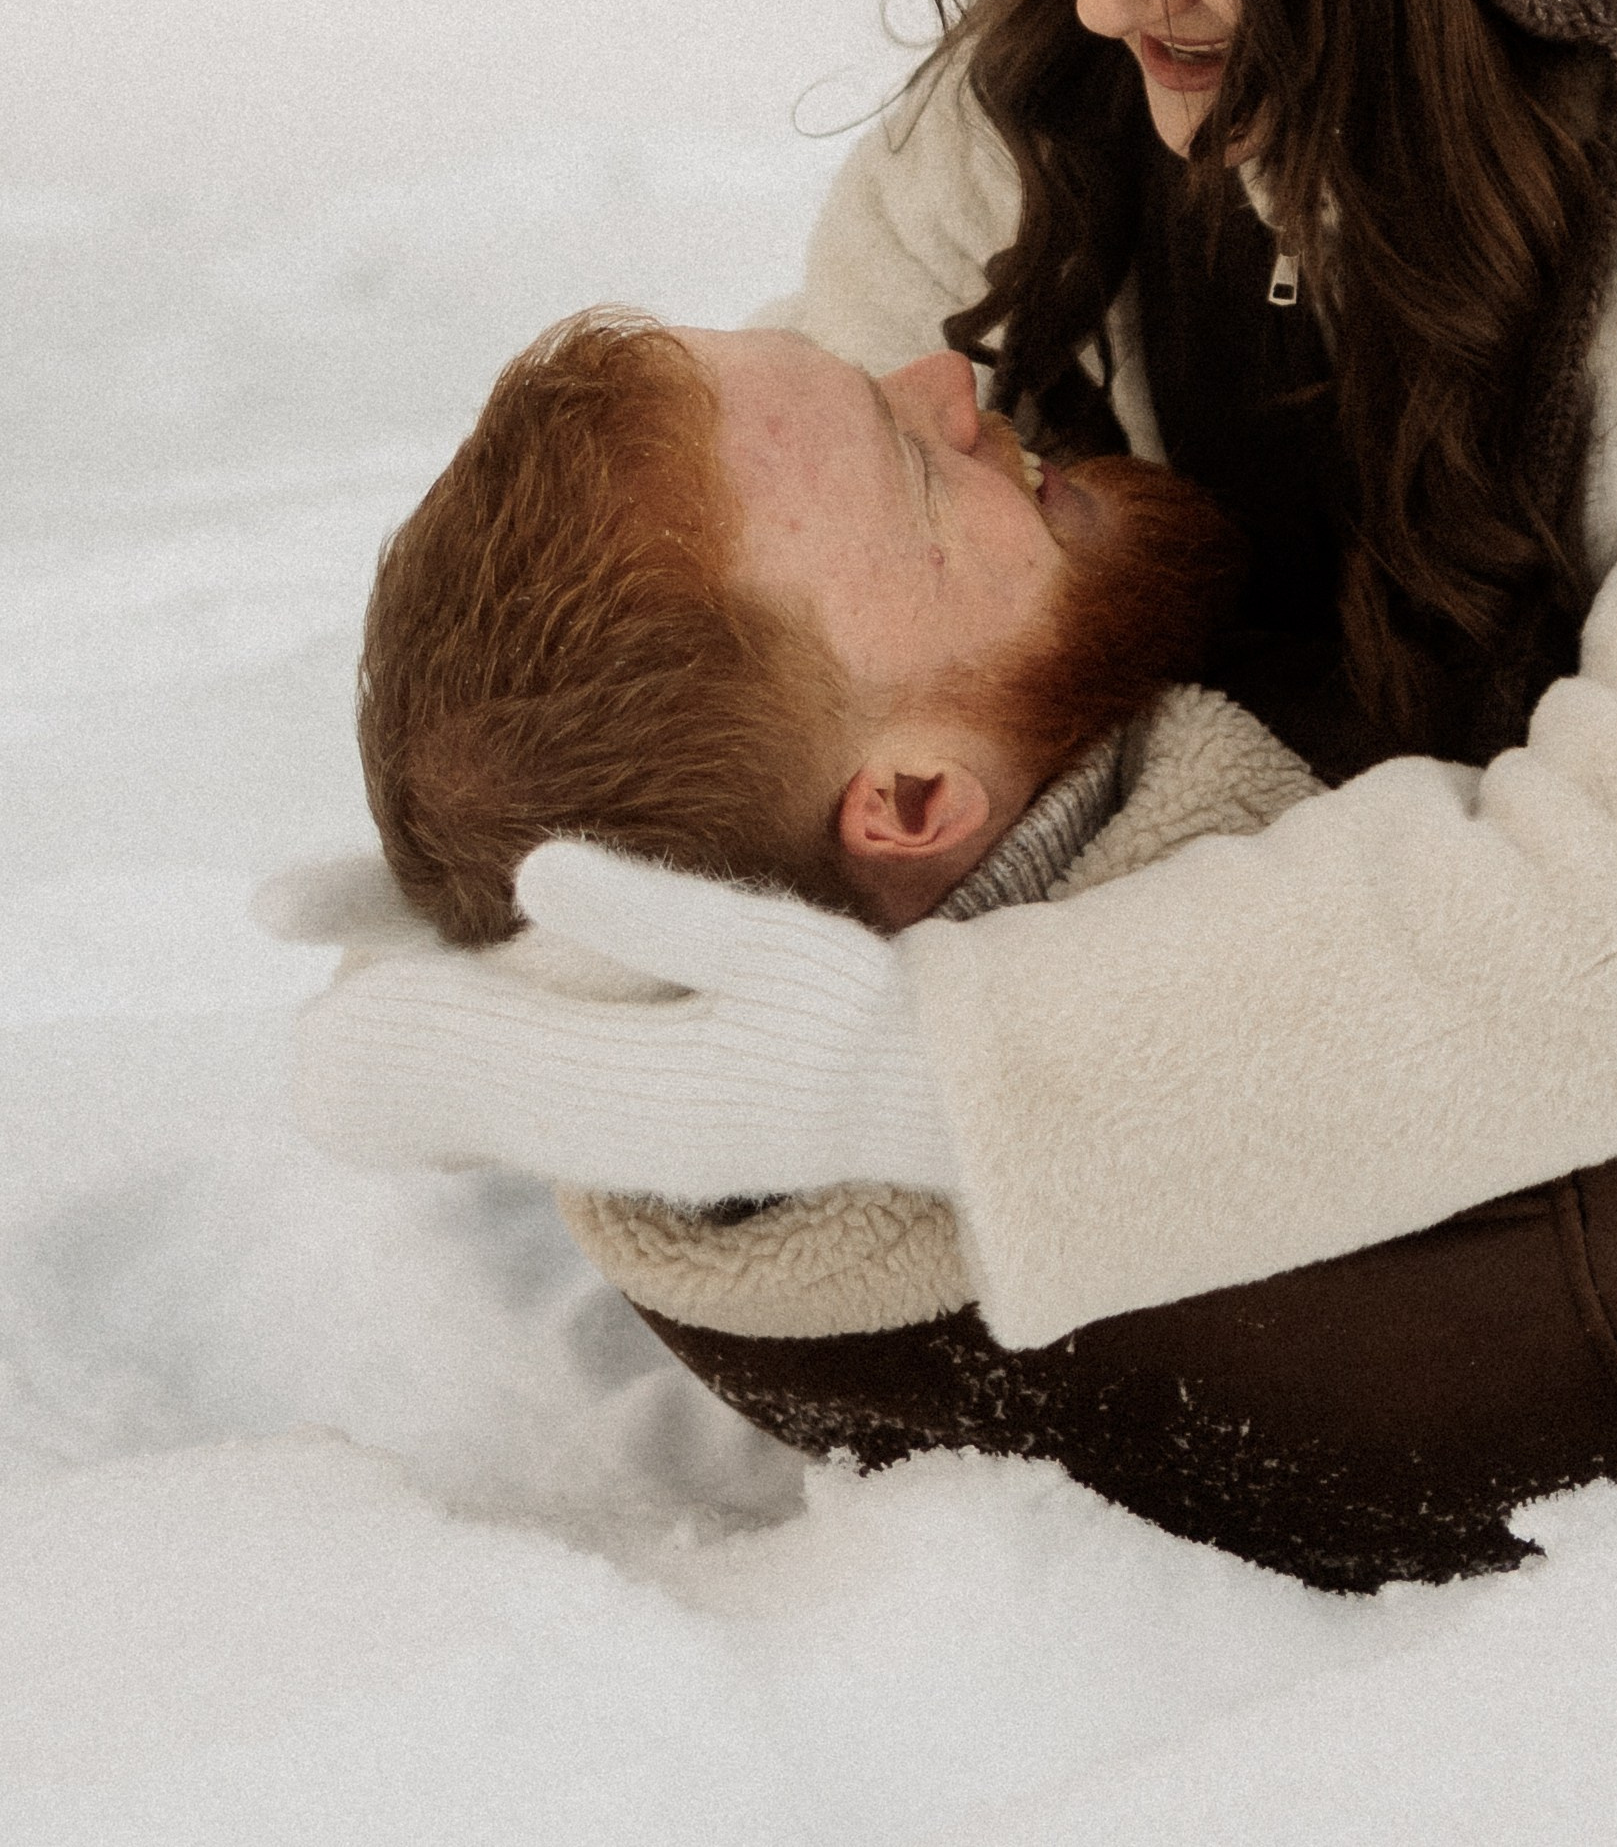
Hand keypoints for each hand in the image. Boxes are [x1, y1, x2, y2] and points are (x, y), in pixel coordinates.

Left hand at [286, 839, 958, 1204]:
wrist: (931, 1105)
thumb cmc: (861, 1012)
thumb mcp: (769, 946)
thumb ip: (651, 912)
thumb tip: (529, 872)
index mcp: (619, 1078)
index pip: (457, 1014)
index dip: (375, 949)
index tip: (282, 901)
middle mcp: (597, 1129)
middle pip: (441, 1063)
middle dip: (370, 991)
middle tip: (288, 905)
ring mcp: (614, 1146)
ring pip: (469, 1096)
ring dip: (413, 1032)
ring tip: (347, 966)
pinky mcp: (635, 1143)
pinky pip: (512, 1109)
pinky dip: (465, 1062)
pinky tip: (453, 1012)